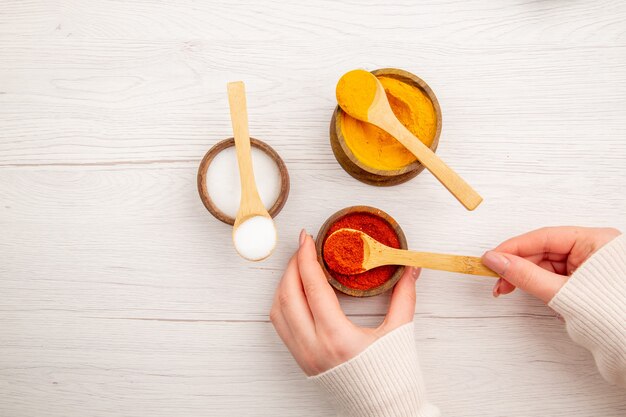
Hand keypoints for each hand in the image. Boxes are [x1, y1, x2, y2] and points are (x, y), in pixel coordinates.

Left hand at [270, 229, 419, 375]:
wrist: (384, 412)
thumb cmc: (393, 378)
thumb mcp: (400, 334)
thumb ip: (404, 297)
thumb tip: (410, 269)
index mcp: (337, 337)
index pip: (312, 287)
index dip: (307, 257)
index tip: (308, 238)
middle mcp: (314, 346)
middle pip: (289, 294)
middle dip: (293, 265)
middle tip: (305, 247)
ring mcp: (304, 355)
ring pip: (278, 310)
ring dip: (285, 283)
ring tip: (299, 266)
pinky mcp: (301, 360)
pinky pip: (281, 325)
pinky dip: (284, 302)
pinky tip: (296, 292)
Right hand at [482, 226, 620, 302]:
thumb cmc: (611, 314)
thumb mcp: (561, 291)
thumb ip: (525, 275)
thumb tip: (496, 261)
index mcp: (595, 241)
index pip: (543, 237)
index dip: (512, 247)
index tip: (490, 258)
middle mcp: (592, 248)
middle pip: (542, 250)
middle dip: (516, 266)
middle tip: (495, 279)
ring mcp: (588, 264)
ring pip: (545, 264)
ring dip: (524, 277)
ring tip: (507, 289)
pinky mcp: (584, 279)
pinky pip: (554, 275)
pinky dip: (538, 284)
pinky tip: (528, 291)